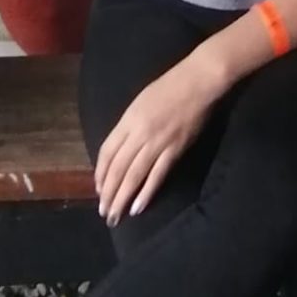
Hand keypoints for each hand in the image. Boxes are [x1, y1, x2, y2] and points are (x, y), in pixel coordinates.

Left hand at [95, 59, 220, 226]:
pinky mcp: (175, 150)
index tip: (98, 190)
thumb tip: (120, 151)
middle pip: (118, 168)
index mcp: (128, 119)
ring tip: (115, 216)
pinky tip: (137, 208)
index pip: (107, 151)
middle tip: (103, 212)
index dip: (100, 173)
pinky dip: (146, 193)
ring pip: (134, 175)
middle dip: (108, 193)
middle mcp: (139, 132)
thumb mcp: (141, 102)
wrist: (198, 81)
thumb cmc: (169, 87)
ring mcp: (157, 142)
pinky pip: (157, 175)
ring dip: (122, 198)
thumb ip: (129, 126)